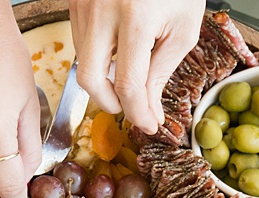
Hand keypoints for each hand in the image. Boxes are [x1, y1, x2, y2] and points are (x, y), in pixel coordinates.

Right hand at [70, 0, 204, 133]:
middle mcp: (102, 12)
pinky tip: (119, 49)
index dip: (138, 113)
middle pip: (89, 80)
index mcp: (135, 18)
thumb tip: (148, 109)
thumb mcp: (183, 26)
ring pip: (83, 61)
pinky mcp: (75, 2)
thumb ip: (162, 70)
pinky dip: (98, 55)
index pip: (128, 84)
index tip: (148, 124)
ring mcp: (83, 5)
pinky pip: (80, 42)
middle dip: (110, 102)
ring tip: (131, 72)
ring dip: (105, 77)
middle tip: (131, 106)